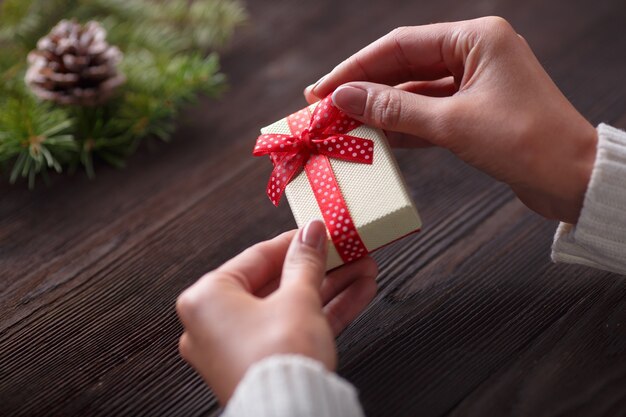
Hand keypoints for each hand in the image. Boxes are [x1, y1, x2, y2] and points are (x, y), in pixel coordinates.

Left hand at [176, 220, 377, 403]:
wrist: (292, 415)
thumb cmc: (278, 359)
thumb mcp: (297, 297)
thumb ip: (306, 261)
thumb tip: (311, 233)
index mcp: (207, 299)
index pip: (257, 257)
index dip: (296, 241)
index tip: (319, 231)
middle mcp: (216, 323)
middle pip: (278, 282)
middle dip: (322, 267)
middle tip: (347, 252)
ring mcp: (240, 347)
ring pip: (291, 306)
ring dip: (331, 288)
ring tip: (363, 269)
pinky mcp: (263, 364)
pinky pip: (294, 328)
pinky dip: (324, 312)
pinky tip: (357, 293)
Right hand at [305, 17, 597, 223]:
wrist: (574, 180)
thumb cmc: (525, 143)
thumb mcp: (452, 123)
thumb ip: (394, 108)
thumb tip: (344, 97)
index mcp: (476, 38)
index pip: (400, 44)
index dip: (356, 68)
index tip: (322, 89)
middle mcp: (475, 53)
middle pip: (405, 65)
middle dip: (364, 87)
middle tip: (324, 106)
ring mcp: (476, 82)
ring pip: (415, 90)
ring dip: (381, 108)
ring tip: (343, 123)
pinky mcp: (476, 110)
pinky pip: (429, 111)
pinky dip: (403, 124)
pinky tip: (375, 136)